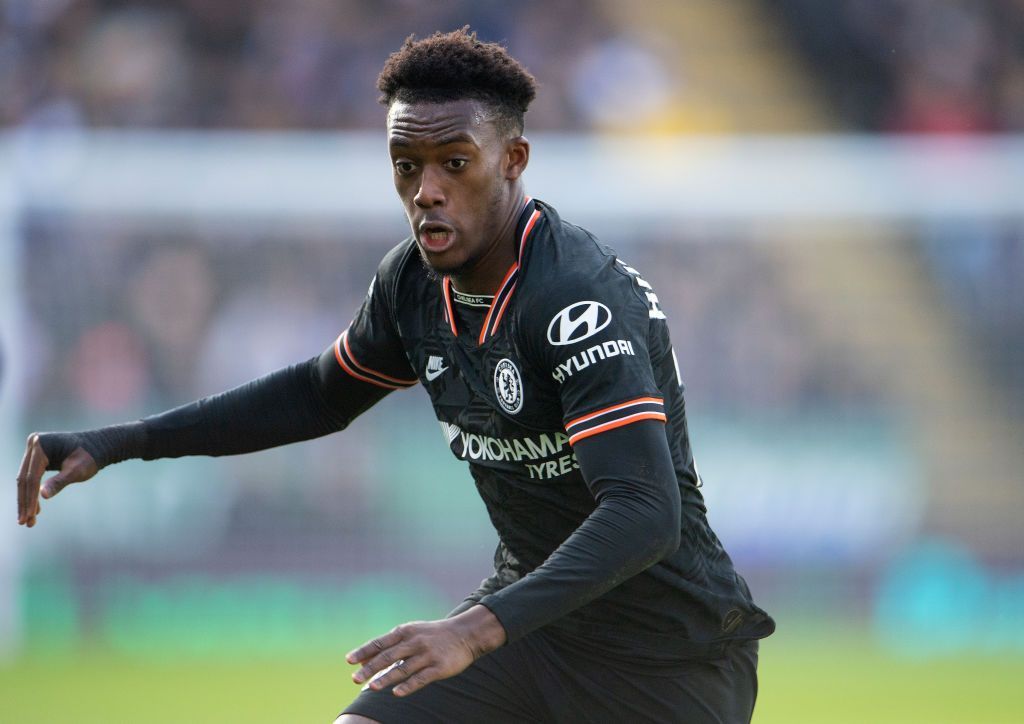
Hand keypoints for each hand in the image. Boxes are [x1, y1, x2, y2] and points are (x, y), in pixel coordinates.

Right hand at [16, 433, 98, 527]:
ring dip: (26, 500)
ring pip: (25, 479)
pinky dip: (32, 492)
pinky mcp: (36, 455)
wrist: (98, 447)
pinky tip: (34, 509)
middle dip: (25, 502)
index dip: (30, 498)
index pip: (32, 477)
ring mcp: (34, 448)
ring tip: (28, 521)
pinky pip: (30, 476)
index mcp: (42, 445)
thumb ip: (59, 482)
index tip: (30, 516)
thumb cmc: (90, 458)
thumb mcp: (76, 471)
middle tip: (25, 523)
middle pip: (25, 478)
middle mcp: (34, 443)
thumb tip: (43, 495)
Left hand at [346, 605, 505, 696]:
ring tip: (371, 687)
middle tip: (355, 679)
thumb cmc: (433, 635)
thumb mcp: (411, 633)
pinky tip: (396, 693)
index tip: (349, 661)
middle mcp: (415, 641)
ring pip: (403, 668)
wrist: (466, 633)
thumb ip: (390, 645)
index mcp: (406, 631)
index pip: (380, 642)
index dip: (364, 652)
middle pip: (388, 656)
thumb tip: (364, 659)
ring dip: (386, 678)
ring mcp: (427, 654)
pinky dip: (408, 686)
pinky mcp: (439, 667)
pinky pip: (421, 678)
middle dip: (370, 668)